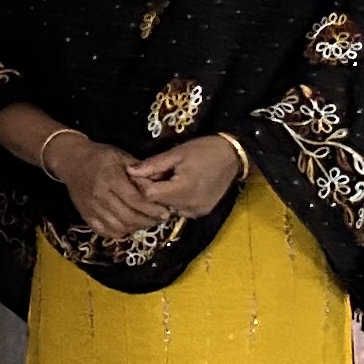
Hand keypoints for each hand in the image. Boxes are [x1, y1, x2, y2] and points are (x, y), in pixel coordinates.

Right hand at [52, 138, 164, 244]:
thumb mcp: (122, 156)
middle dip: (147, 221)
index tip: (165, 211)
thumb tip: (159, 186)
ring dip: (135, 228)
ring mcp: (91, 208)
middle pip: (128, 216)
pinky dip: (119, 232)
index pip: (135, 200)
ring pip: (117, 227)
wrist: (71, 161)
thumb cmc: (100, 156)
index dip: (152, 209)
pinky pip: (104, 231)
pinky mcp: (85, 216)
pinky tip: (128, 226)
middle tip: (160, 219)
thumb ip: (140, 172)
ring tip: (146, 222)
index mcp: (110, 178)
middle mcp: (100, 195)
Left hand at [123, 132, 246, 221]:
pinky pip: (180, 210)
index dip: (141, 185)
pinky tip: (181, 187)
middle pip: (157, 204)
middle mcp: (189, 206)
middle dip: (152, 190)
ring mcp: (196, 212)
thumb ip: (153, 165)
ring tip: (170, 179)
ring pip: (168, 208)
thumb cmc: (204, 150)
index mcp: (182, 189)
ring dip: (163, 196)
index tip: (141, 173)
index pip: (148, 196)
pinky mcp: (202, 213)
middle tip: (157, 174)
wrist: (233, 156)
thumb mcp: (177, 153)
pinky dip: (176, 201)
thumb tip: (129, 171)